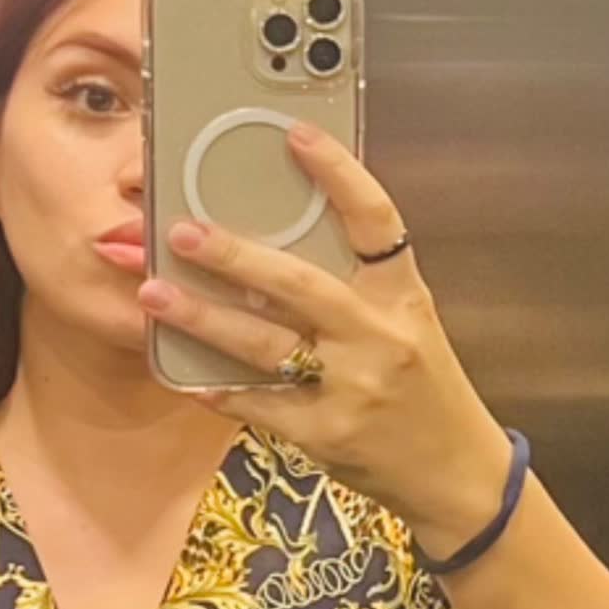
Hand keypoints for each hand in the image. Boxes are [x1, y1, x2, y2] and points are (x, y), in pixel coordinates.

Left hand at [136, 120, 513, 544]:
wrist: (456, 474)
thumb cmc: (425, 391)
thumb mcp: (406, 325)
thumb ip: (355, 288)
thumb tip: (273, 249)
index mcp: (403, 297)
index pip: (375, 220)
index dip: (339, 173)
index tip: (295, 135)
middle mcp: (379, 337)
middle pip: (298, 283)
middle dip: (233, 255)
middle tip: (178, 232)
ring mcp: (352, 388)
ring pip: (265, 345)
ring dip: (202, 318)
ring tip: (153, 292)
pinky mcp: (326, 434)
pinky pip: (260, 405)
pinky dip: (221, 389)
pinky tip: (186, 375)